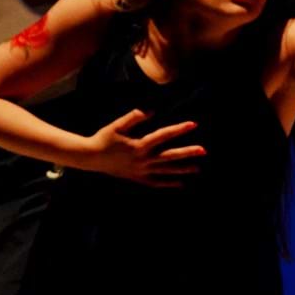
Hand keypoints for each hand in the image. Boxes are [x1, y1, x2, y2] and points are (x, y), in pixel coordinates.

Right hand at [78, 108, 204, 187]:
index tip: (193, 124)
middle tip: (203, 150)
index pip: (163, 135)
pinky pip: (155, 183)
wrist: (91, 158)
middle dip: (187, 153)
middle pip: (169, 157)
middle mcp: (142, 160)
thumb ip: (135, 116)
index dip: (179, 129)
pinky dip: (168, 184)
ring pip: (165, 171)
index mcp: (139, 145)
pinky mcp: (137, 179)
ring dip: (182, 169)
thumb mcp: (118, 125)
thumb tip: (153, 110)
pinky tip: (180, 183)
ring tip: (197, 168)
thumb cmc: (104, 138)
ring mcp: (140, 171)